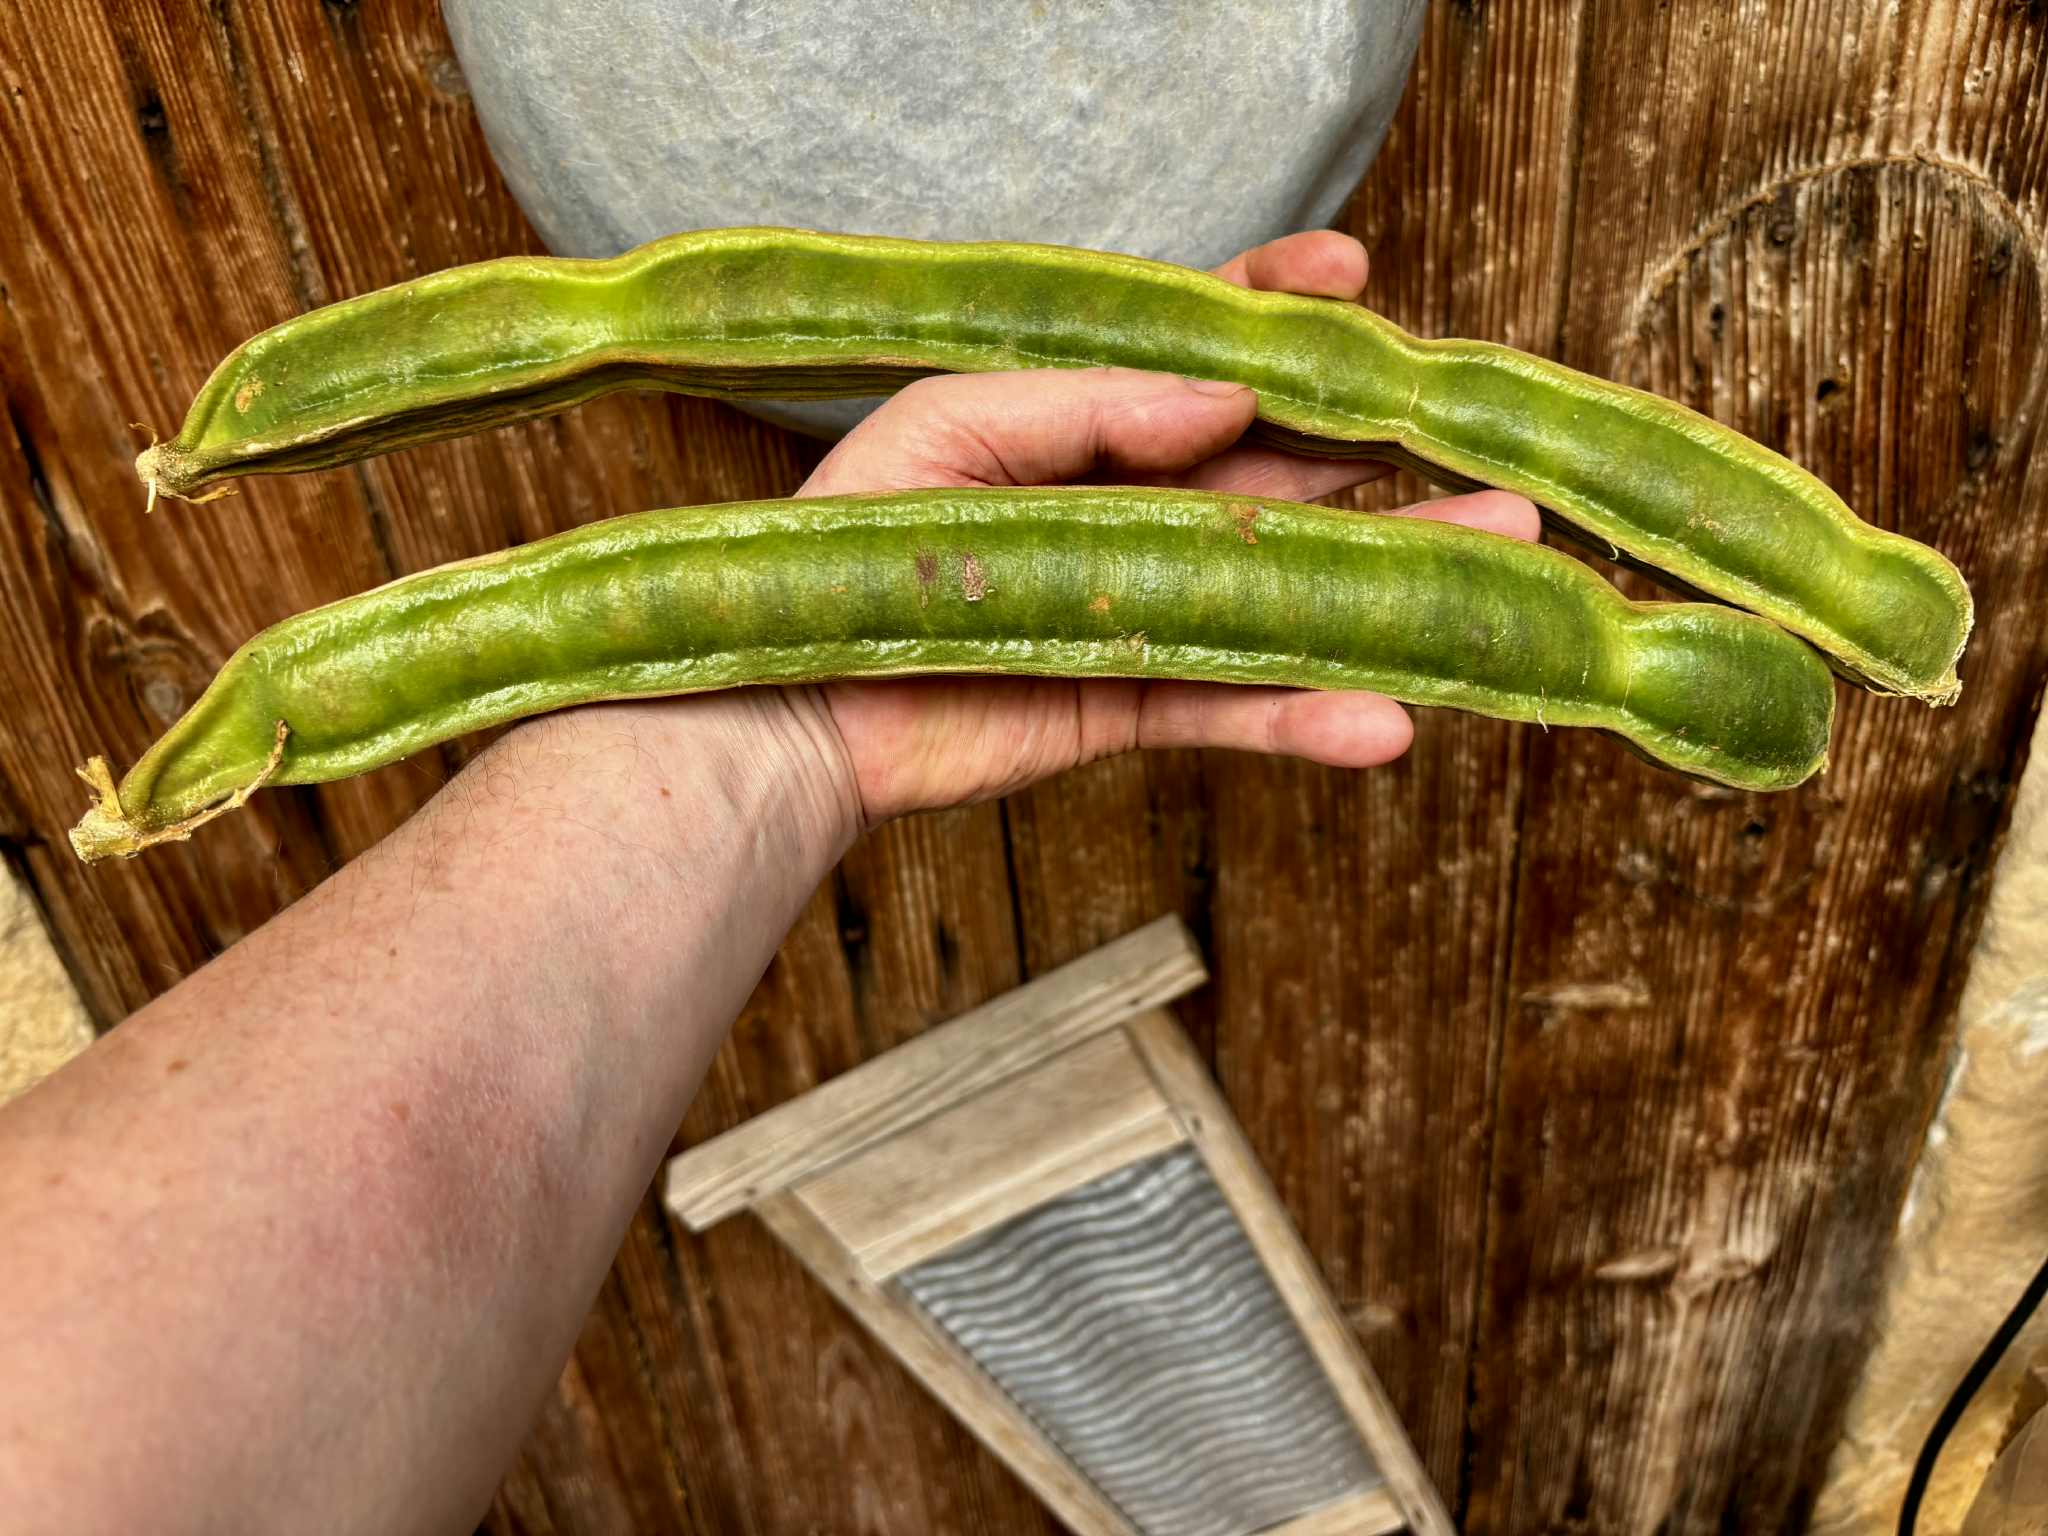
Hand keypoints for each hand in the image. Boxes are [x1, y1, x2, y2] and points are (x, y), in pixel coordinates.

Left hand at [780, 230, 1541, 828]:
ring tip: (1496, 564)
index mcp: (1086, 425)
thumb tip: (1226, 394)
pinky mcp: (1130, 705)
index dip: (1280, 316)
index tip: (1357, 280)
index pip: (1201, 355)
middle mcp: (1131, 512)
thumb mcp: (954, 431)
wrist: (794, 702)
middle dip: (1383, 469)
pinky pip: (1234, 706)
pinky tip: (1385, 718)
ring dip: (1387, 587)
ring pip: (1283, 595)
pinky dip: (1306, 714)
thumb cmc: (855, 544)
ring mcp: (1140, 612)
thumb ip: (1090, 408)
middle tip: (1490, 469)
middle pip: (1279, 481)